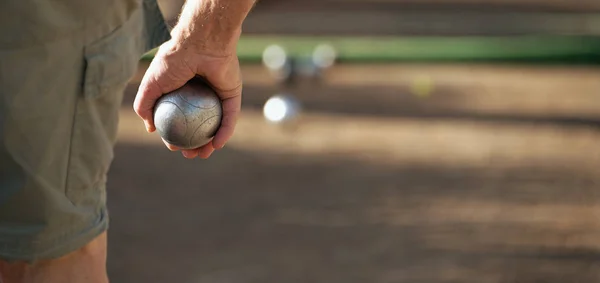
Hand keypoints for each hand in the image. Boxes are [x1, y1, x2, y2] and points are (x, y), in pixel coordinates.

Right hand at [133, 39, 241, 158]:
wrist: (200, 44)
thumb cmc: (173, 61)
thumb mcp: (150, 85)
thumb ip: (145, 106)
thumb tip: (150, 128)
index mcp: (181, 93)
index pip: (178, 119)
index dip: (175, 136)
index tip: (172, 146)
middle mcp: (200, 96)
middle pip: (198, 125)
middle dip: (193, 145)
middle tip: (189, 155)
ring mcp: (217, 96)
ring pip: (214, 125)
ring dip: (209, 143)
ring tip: (202, 155)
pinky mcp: (233, 96)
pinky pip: (230, 118)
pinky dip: (224, 133)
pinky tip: (218, 145)